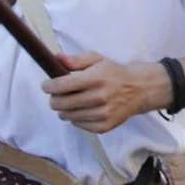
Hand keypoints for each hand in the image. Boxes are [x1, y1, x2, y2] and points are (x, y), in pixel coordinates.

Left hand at [44, 54, 167, 132]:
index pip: (61, 86)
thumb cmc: (114, 73)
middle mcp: (98, 98)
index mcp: (95, 79)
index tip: (46, 85)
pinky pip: (78, 125)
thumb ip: (75, 59)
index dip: (48, 86)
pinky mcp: (104, 127)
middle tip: (58, 94)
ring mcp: (101, 114)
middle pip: (60, 104)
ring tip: (71, 101)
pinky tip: (82, 109)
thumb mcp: (97, 59)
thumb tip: (55, 58)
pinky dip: (76, 118)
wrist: (138, 90)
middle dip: (54, 98)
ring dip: (64, 109)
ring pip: (66, 116)